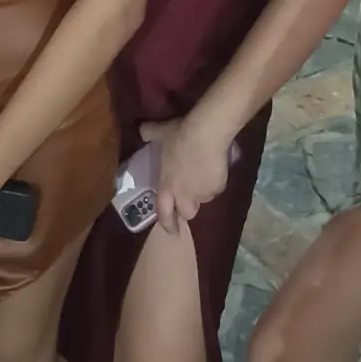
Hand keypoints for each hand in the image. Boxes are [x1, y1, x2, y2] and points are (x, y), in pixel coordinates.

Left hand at [147, 117, 233, 235]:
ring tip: (205, 177)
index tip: (171, 232)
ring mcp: (203, 193)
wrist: (206, 134)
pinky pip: (217, 188)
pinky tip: (216, 168)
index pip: (164, 213)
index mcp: (167, 186)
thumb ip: (150, 133)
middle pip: (188, 213)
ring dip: (203, 193)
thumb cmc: (179, 136)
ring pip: (204, 200)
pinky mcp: (218, 187)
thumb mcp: (161, 133)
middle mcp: (184, 195)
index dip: (167, 223)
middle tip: (191, 196)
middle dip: (189, 208)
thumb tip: (142, 129)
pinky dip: (215, 182)